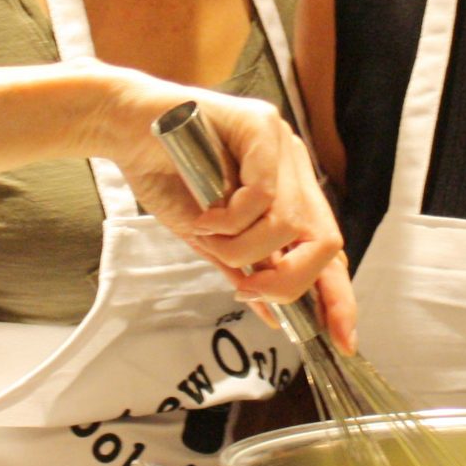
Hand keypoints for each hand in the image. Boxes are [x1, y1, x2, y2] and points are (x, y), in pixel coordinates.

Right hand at [107, 82, 358, 352]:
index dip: (339, 297)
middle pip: (325, 241)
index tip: (342, 340)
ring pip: (289, 223)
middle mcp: (294, 168)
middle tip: (247, 290)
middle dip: (289, 280)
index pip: (326, 248)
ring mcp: (281, 144)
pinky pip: (263, 194)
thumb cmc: (163, 176)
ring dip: (242, 247)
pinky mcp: (261, 125)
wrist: (124, 128)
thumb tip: (273, 316)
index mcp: (289, 192)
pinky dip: (230, 218)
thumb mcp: (209, 238)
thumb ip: (244, 269)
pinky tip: (204, 214)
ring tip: (207, 236)